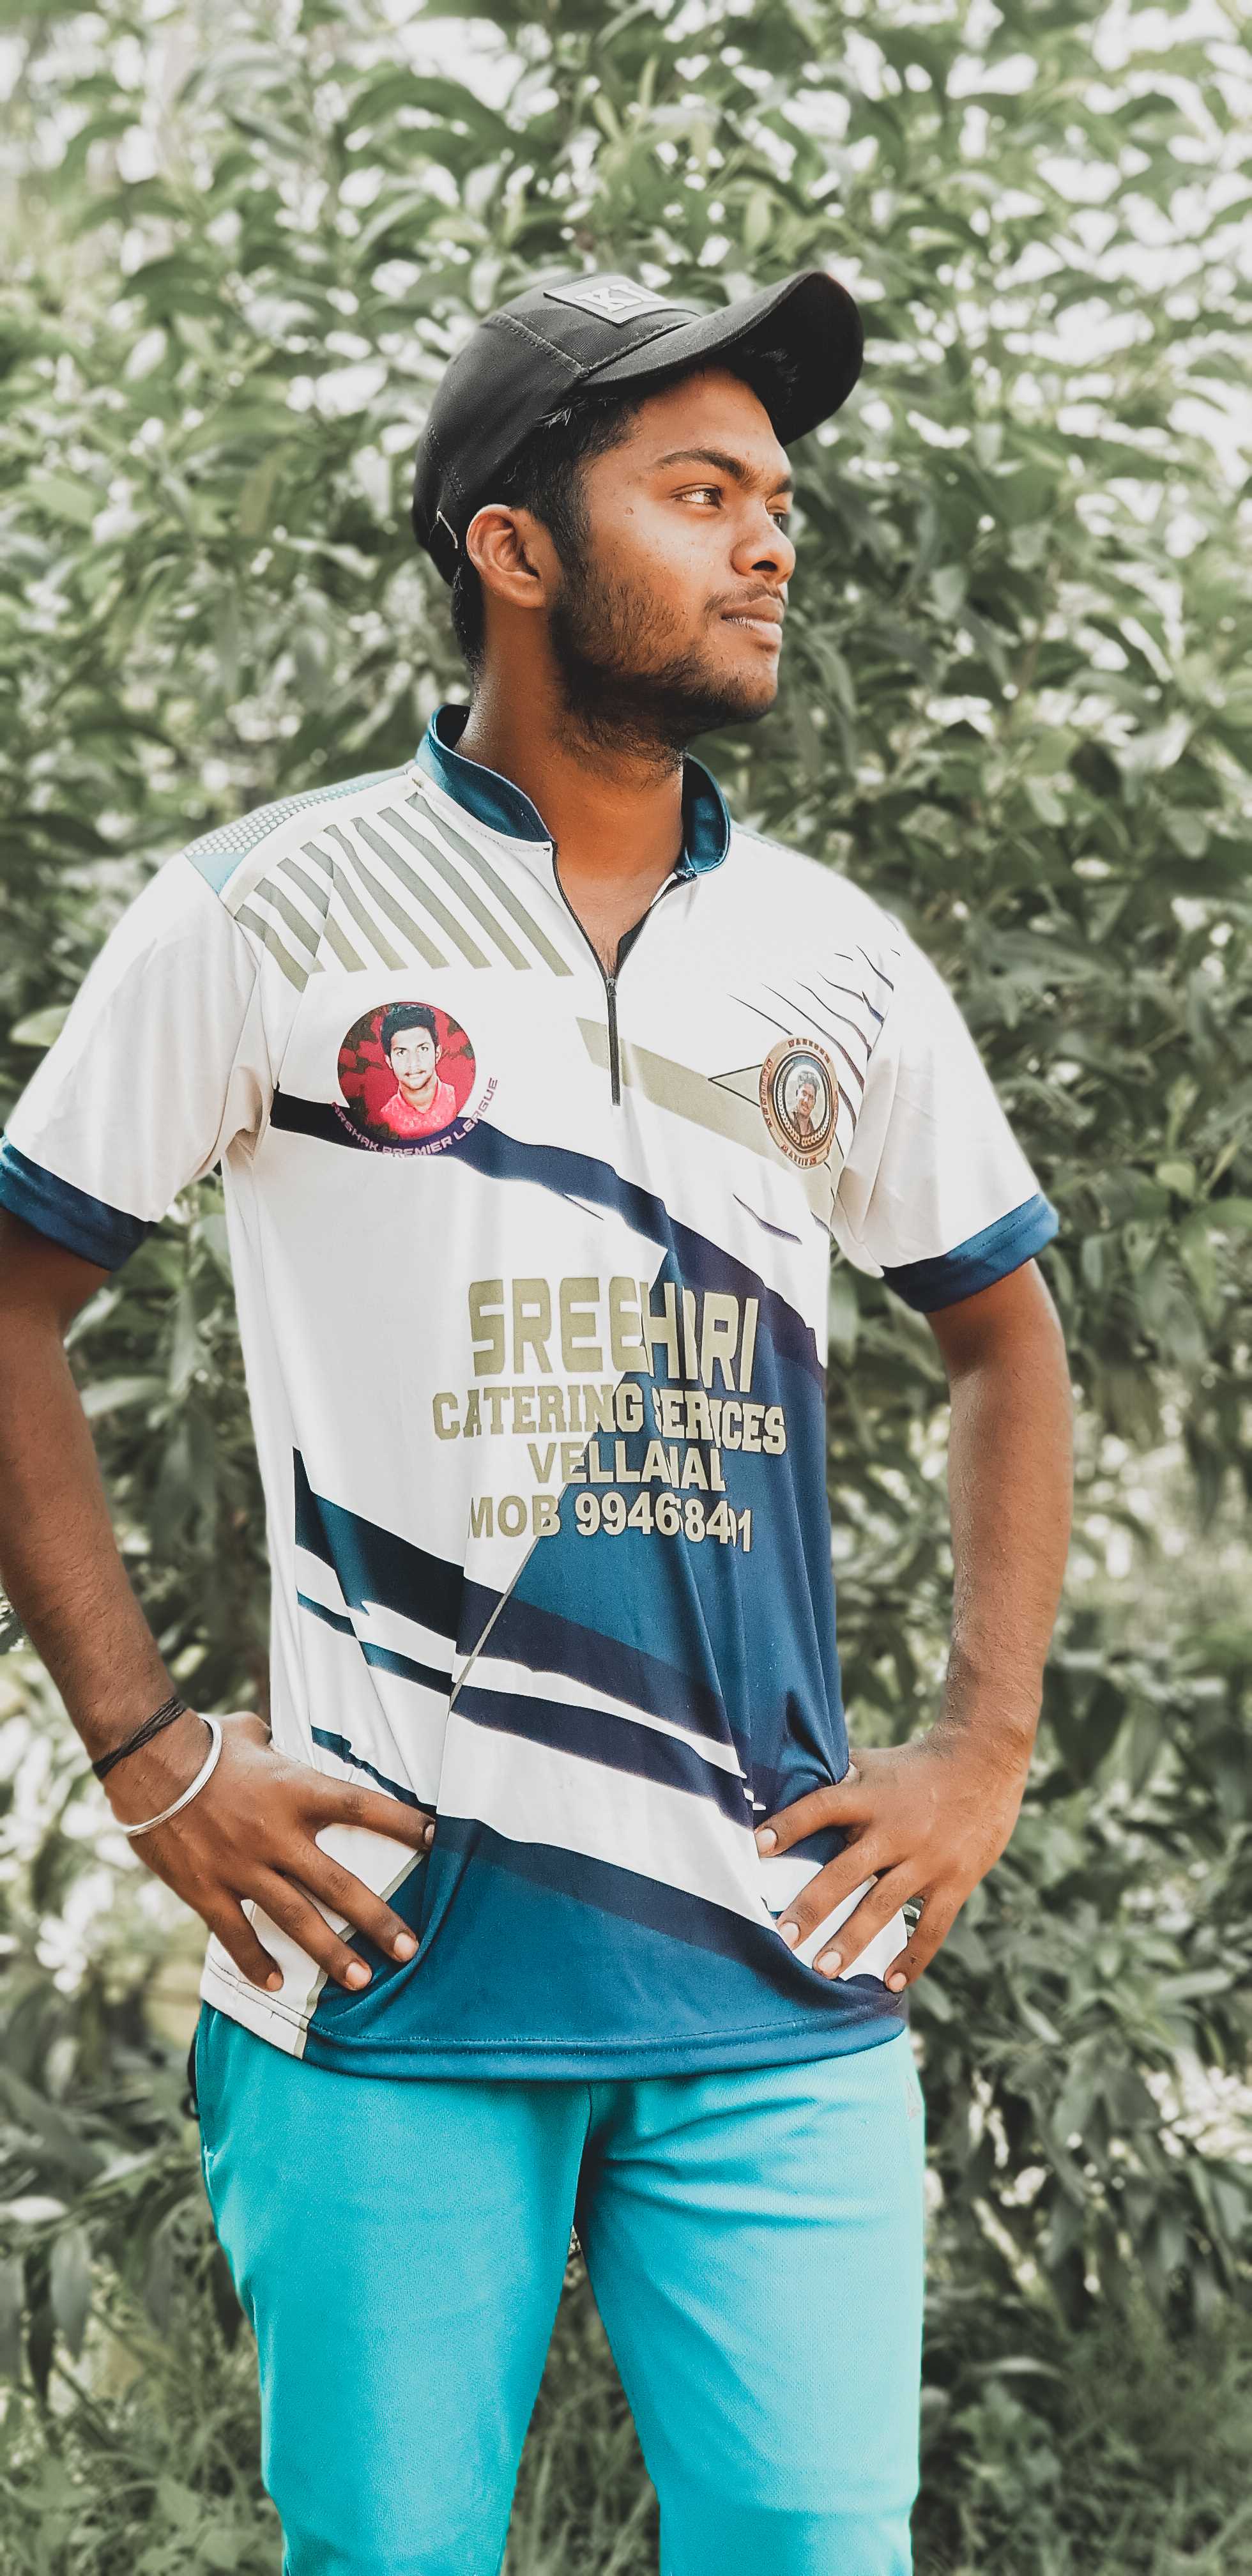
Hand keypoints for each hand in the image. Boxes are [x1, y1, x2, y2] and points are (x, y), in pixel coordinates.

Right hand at [105, 1708, 435, 1994]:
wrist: (148, 1763)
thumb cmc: (204, 1742)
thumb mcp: (251, 1734)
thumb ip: (276, 1748)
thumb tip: (277, 1742)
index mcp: (296, 1791)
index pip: (364, 1807)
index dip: (405, 1824)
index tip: (439, 1840)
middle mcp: (278, 1834)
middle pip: (340, 1884)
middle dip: (379, 1920)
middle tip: (411, 1949)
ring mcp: (244, 1866)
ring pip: (298, 1919)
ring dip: (332, 1954)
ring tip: (362, 1981)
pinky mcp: (208, 1890)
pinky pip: (238, 1935)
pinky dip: (256, 1962)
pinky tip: (276, 1984)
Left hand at [753, 1724, 1030, 1989]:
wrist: (985, 1760)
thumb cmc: (916, 1764)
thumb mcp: (873, 1764)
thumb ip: (836, 1781)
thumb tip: (785, 1784)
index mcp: (870, 1796)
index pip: (822, 1808)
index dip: (790, 1825)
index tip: (757, 1847)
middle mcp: (895, 1830)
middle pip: (846, 1871)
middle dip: (812, 1906)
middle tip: (783, 1937)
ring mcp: (926, 1859)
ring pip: (883, 1906)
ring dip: (851, 1941)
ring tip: (823, 1971)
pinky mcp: (955, 1881)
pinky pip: (931, 1927)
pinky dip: (913, 1958)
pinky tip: (891, 1983)